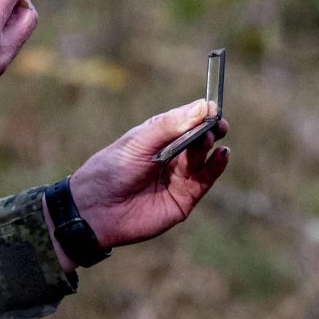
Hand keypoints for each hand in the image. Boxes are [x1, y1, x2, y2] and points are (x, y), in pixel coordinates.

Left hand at [64, 99, 229, 255]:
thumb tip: (203, 107)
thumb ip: (170, 126)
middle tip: (217, 123)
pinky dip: (216, 167)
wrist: (96, 211)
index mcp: (159, 137)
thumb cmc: (111, 170)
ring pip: (204, 157)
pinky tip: (222, 154)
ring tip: (209, 139)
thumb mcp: (139, 142)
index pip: (187, 120)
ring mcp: (180, 177)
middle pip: (200, 138)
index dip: (202, 113)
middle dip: (210, 129)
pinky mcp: (185, 198)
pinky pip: (206, 180)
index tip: (213, 107)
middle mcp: (172, 156)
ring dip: (209, 146)